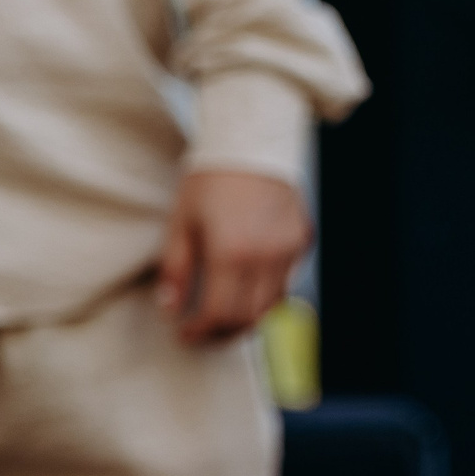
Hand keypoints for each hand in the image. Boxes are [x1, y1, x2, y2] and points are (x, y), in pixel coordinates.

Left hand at [157, 169, 311, 344]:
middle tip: (203, 334)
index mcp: (231, 252)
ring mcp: (289, 248)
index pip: (219, 314)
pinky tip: (245, 284)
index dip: (200, 332)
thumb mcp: (181, 221)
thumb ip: (176, 269)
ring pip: (273, 305)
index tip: (184, 335)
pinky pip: (286, 279)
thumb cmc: (210, 179)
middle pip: (249, 318)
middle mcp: (266, 255)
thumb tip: (171, 310)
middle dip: (223, 334)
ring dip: (247, 319)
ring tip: (224, 317)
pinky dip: (266, 292)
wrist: (253, 140)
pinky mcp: (303, 239)